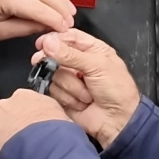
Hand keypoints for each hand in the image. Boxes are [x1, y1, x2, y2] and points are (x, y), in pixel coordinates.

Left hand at [0, 89, 68, 158]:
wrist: (46, 148)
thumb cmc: (59, 132)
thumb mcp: (64, 119)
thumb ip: (54, 120)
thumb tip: (59, 131)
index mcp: (24, 97)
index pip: (24, 108)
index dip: (30, 123)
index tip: (36, 134)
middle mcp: (4, 110)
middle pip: (6, 124)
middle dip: (15, 138)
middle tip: (28, 153)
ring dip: (6, 156)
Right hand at [33, 30, 140, 148]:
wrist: (117, 121)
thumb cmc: (117, 90)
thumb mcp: (97, 66)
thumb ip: (71, 54)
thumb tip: (48, 43)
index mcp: (92, 49)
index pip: (68, 37)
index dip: (54, 39)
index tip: (42, 44)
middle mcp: (79, 63)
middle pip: (55, 55)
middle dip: (59, 65)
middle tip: (55, 67)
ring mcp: (69, 80)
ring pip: (54, 75)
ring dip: (70, 87)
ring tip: (87, 95)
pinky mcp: (63, 96)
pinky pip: (53, 91)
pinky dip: (67, 98)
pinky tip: (81, 103)